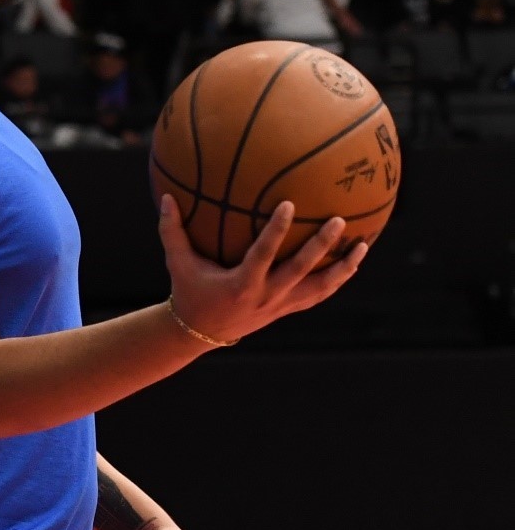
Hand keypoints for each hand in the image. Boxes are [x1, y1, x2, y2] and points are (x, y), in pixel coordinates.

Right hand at [160, 193, 367, 345]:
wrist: (199, 332)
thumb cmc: (189, 291)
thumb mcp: (177, 264)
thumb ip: (172, 231)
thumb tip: (166, 197)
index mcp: (240, 284)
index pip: (263, 254)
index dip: (276, 230)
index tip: (289, 204)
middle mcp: (265, 296)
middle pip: (300, 270)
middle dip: (321, 247)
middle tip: (339, 221)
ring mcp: (279, 306)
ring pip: (319, 288)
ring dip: (342, 268)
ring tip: (362, 246)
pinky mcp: (287, 309)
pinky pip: (318, 295)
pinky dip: (337, 280)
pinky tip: (353, 262)